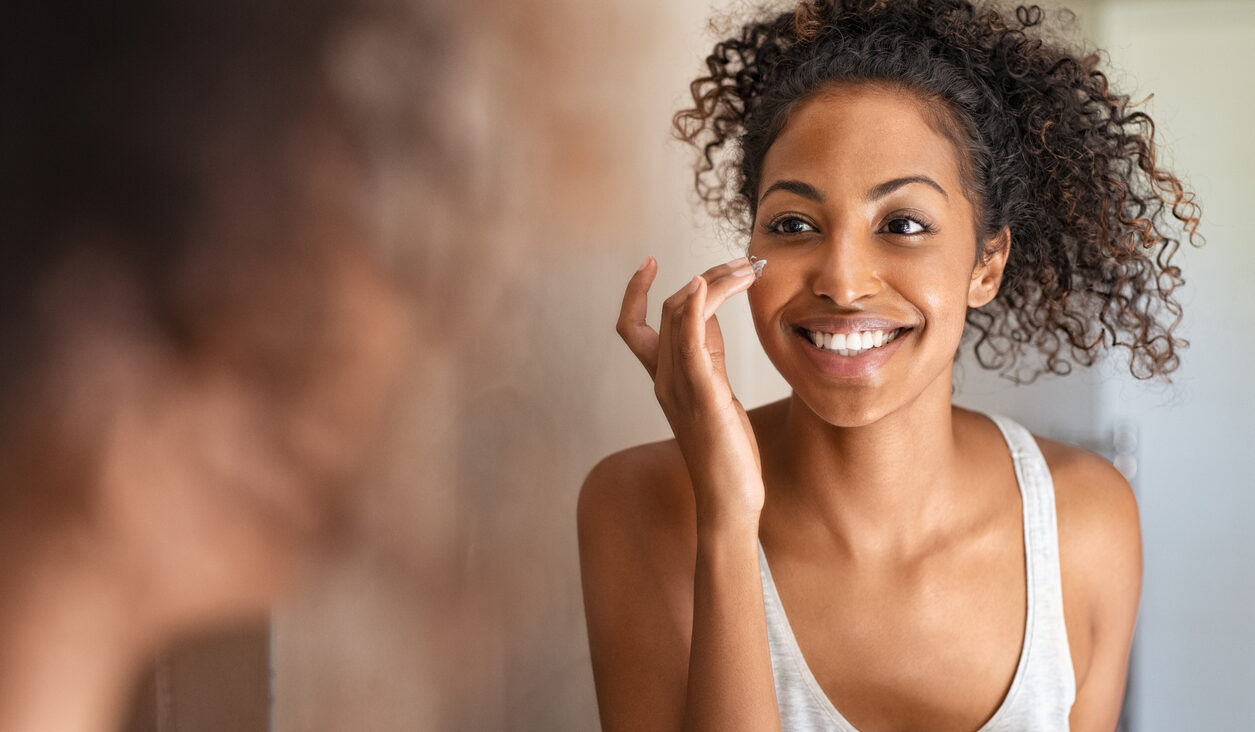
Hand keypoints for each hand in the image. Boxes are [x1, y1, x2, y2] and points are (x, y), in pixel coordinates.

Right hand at [617, 256, 763, 523]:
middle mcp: (664, 379)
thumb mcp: (716, 392)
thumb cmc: (727, 452)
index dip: (634, 291)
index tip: (650, 261)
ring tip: (746, 268)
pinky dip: (695, 307)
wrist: (729, 499)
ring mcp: (679, 386)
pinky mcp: (702, 393)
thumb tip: (711, 315)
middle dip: (707, 276)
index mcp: (664, 379)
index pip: (632, 325)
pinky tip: (704, 283)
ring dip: (713, 281)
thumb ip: (708, 355)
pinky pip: (690, 341)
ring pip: (681, 316)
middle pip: (670, 309)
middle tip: (743, 263)